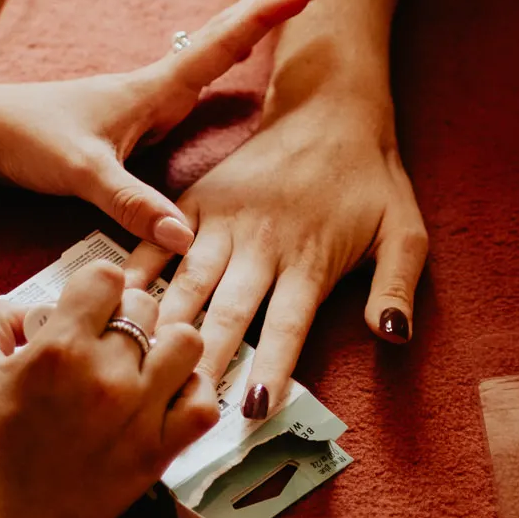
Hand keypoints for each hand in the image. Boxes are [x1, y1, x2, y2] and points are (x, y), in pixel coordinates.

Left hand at [0, 0, 326, 248]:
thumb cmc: (23, 141)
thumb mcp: (79, 175)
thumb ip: (130, 203)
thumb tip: (183, 236)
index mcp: (152, 88)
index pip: (223, 41)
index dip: (269, 14)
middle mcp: (156, 85)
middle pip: (227, 33)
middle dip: (274, 2)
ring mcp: (146, 99)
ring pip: (214, 49)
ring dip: (254, 23)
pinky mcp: (135, 118)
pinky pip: (199, 75)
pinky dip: (228, 54)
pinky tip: (236, 56)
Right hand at [0, 260, 218, 517]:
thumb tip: (22, 304)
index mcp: (58, 348)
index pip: (107, 276)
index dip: (97, 285)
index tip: (88, 305)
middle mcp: (105, 374)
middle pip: (146, 305)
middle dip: (126, 313)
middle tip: (107, 339)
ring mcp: (138, 414)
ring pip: (187, 342)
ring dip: (167, 345)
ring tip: (143, 363)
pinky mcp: (158, 452)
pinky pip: (204, 402)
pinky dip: (192, 391)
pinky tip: (166, 396)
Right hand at [150, 85, 427, 415]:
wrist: (329, 107)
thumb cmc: (370, 178)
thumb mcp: (406, 230)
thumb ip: (397, 286)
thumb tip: (392, 336)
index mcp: (309, 260)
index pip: (286, 326)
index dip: (269, 368)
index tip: (250, 411)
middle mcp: (261, 245)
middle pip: (226, 313)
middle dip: (203, 362)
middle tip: (177, 406)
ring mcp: (223, 221)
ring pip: (186, 282)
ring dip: (164, 326)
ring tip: (136, 367)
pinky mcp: (197, 200)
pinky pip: (158, 239)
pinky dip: (135, 270)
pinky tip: (112, 303)